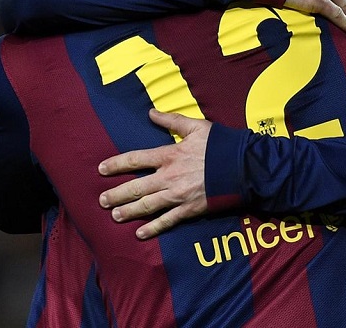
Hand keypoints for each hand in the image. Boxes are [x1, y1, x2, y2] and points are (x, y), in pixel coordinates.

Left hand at [97, 109, 209, 239]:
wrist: (244, 167)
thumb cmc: (222, 145)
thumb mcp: (198, 127)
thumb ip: (173, 121)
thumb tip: (151, 112)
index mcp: (170, 155)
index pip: (135, 160)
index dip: (116, 165)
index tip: (101, 169)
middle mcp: (169, 177)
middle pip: (136, 187)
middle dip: (117, 194)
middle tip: (102, 200)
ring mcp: (179, 195)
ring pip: (147, 205)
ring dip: (129, 211)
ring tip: (115, 216)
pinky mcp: (190, 209)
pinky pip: (167, 221)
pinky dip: (153, 228)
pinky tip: (140, 233)